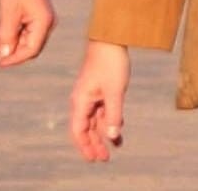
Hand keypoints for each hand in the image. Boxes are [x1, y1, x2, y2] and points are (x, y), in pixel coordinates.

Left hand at [0, 0, 55, 66]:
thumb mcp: (8, 12)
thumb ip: (7, 35)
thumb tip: (5, 54)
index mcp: (44, 22)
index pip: (31, 50)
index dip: (15, 58)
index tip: (1, 63)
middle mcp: (48, 23)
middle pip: (32, 47)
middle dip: (14, 51)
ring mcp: (45, 19)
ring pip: (30, 40)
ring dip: (14, 43)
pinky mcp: (39, 15)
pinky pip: (29, 31)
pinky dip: (17, 35)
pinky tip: (5, 34)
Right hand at [69, 41, 131, 161]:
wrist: (111, 38)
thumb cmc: (110, 63)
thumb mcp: (115, 91)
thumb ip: (113, 114)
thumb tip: (112, 136)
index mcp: (80, 101)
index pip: (78, 131)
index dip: (85, 147)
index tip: (94, 159)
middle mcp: (82, 100)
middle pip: (86, 128)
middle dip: (94, 144)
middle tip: (105, 159)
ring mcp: (90, 95)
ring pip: (95, 121)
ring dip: (103, 135)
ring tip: (113, 149)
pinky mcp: (99, 90)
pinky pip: (102, 111)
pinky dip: (109, 121)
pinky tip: (118, 130)